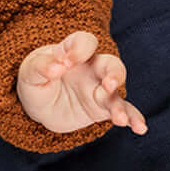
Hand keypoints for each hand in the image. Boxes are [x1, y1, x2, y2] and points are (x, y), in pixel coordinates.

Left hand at [17, 30, 147, 135]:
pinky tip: (139, 128)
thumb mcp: (30, 71)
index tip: (64, 62)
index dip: (78, 49)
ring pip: (117, 92)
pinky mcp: (103, 108)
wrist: (41, 104)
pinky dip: (132, 118)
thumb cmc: (37, 79)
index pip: (85, 42)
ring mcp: (100, 88)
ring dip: (119, 104)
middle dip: (113, 73)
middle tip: (108, 84)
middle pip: (110, 64)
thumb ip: (41, 66)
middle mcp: (92, 67)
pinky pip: (122, 111)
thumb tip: (57, 66)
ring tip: (119, 118)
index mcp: (74, 52)